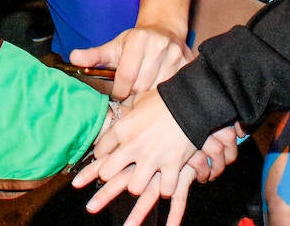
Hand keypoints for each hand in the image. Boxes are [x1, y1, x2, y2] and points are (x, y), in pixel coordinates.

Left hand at [69, 24, 192, 98]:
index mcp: (138, 40)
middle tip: (131, 97)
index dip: (119, 90)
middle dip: (134, 95)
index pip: (126, 76)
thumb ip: (94, 55)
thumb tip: (73, 58)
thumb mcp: (114, 46)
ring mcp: (176, 55)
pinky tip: (158, 93)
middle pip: (142, 85)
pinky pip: (173, 89)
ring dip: (149, 97)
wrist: (164, 30)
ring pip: (158, 90)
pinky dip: (164, 96)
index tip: (118, 94)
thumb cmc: (135, 43)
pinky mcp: (187, 64)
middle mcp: (159, 45)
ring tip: (144, 94)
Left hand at [72, 88, 205, 225]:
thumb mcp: (139, 100)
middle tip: (119, 172)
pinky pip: (166, 189)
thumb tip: (118, 110)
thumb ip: (126, 108)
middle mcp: (133, 146)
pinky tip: (168, 181)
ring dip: (139, 185)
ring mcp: (152, 158)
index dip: (101, 155)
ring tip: (144, 179)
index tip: (106, 156)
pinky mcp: (172, 165)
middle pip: (107, 174)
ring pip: (134, 188)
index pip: (99, 150)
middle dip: (111, 175)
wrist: (190, 102)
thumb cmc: (164, 100)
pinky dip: (168, 187)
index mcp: (122, 129)